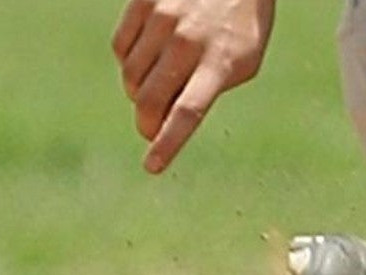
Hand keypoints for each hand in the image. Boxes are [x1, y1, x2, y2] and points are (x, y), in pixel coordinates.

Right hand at [111, 0, 277, 173]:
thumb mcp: (244, 60)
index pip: (188, 113)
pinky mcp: (143, 2)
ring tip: (157, 84)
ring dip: (139, 91)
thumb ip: (211, 89)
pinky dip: (128, 62)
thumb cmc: (242, 22)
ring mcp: (163, 19)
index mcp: (221, 62)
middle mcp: (189, 42)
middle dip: (147, 124)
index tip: (151, 166)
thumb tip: (170, 119)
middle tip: (150, 129)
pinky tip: (146, 58)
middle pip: (151, 100)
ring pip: (131, 76)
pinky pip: (121, 48)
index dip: (167, 143)